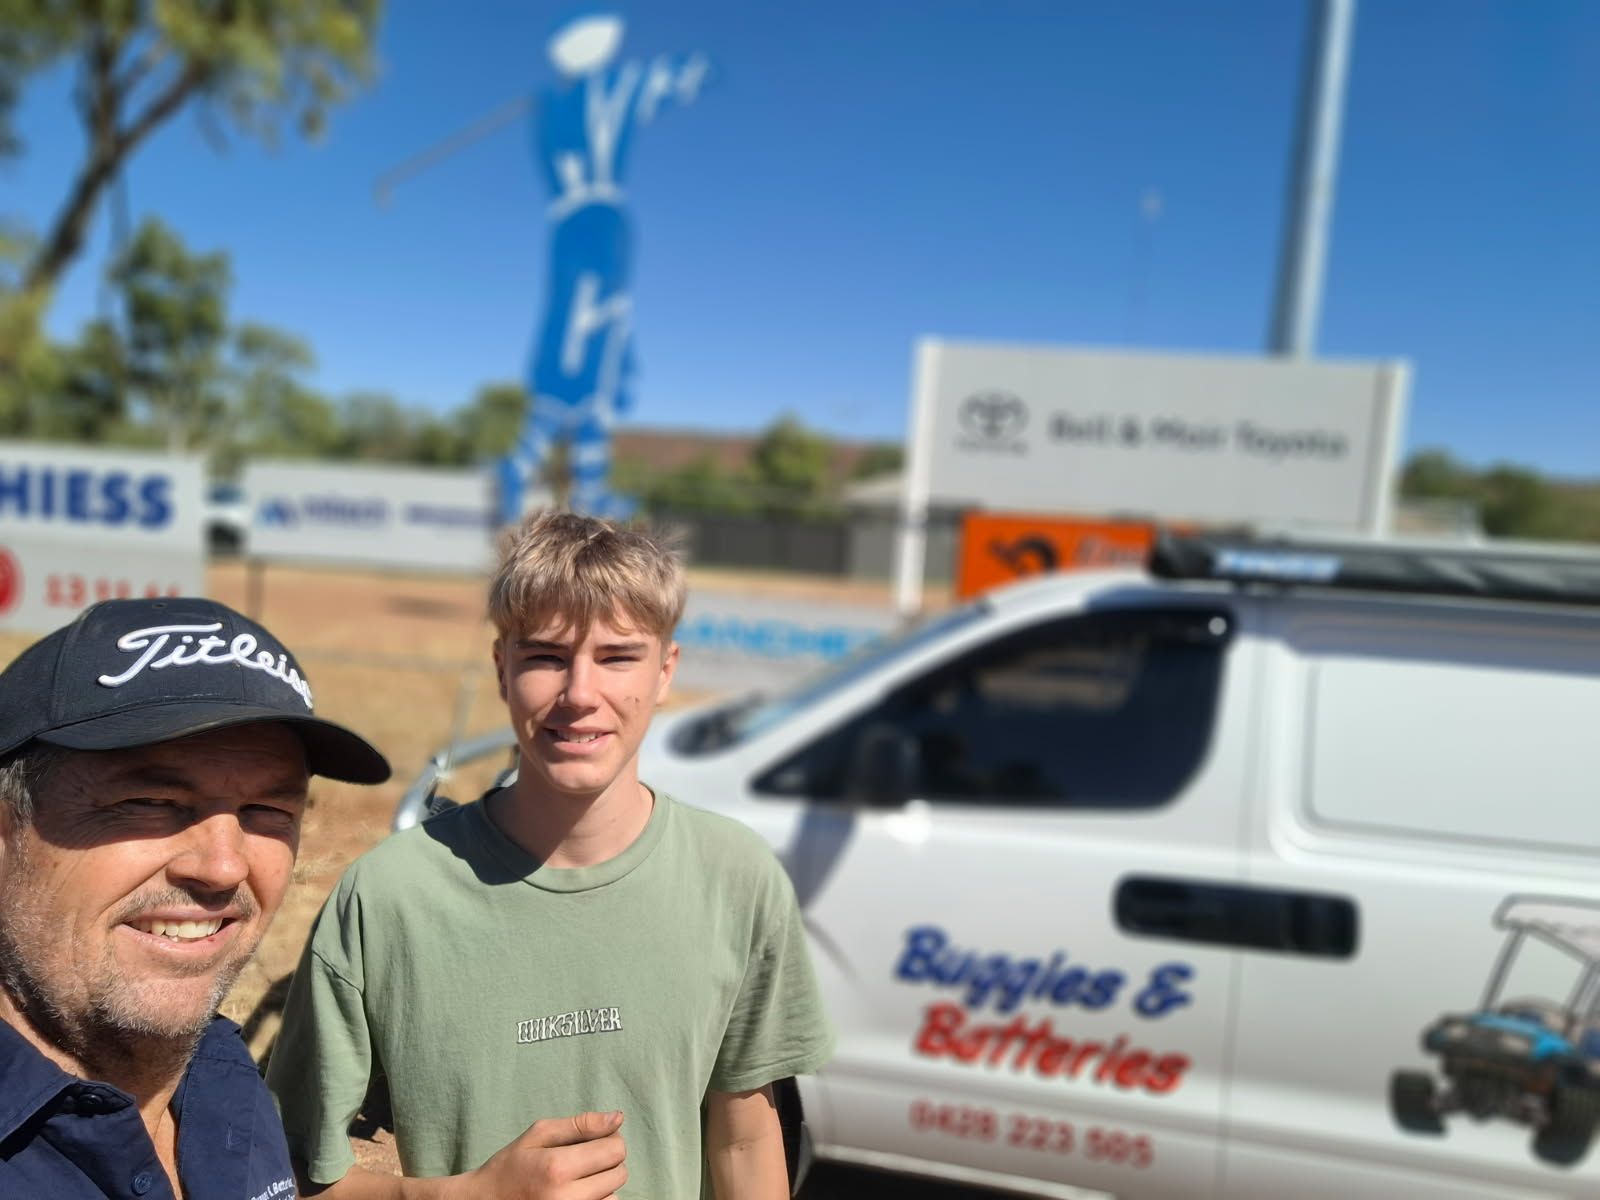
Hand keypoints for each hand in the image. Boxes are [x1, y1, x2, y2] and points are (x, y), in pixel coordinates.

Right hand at [460, 1111, 626, 1199]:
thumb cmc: (511, 1166)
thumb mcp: (538, 1135)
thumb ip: (580, 1124)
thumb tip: (618, 1118)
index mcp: (557, 1167)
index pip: (614, 1149)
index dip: (610, 1139)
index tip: (595, 1140)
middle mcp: (568, 1198)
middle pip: (619, 1173)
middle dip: (608, 1161)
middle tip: (585, 1159)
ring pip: (615, 1194)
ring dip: (604, 1183)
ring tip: (578, 1178)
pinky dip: (598, 1199)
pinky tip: (578, 1192)